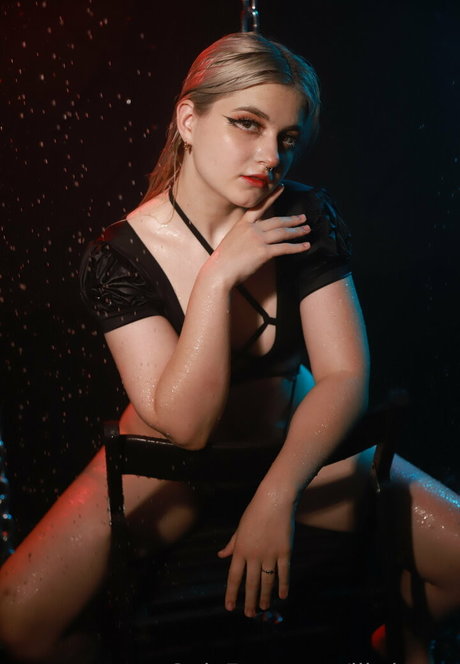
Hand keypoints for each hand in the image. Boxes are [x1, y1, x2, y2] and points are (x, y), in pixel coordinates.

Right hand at [210, 185, 310, 286]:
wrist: (219, 272)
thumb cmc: (223, 261)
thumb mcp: (232, 241)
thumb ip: (245, 236)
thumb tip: (256, 240)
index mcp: (243, 224)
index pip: (260, 206)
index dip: (272, 196)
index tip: (281, 187)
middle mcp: (252, 229)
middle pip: (277, 221)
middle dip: (292, 220)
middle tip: (303, 218)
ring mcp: (258, 240)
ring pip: (283, 232)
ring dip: (297, 231)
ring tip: (307, 230)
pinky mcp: (263, 252)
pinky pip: (284, 248)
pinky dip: (297, 247)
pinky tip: (305, 246)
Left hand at [217, 490, 294, 616]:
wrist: (275, 500)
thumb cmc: (255, 512)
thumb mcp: (240, 528)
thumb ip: (232, 544)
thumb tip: (221, 555)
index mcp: (240, 549)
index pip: (234, 577)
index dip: (232, 594)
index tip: (230, 607)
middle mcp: (254, 555)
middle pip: (250, 584)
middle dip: (249, 601)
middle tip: (249, 614)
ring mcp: (270, 554)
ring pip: (267, 582)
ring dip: (265, 597)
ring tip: (264, 608)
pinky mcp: (285, 552)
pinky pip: (284, 573)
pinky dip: (283, 586)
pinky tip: (282, 596)